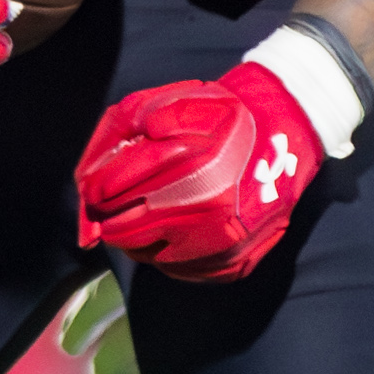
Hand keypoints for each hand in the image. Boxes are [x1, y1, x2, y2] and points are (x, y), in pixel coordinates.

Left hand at [76, 55, 329, 283]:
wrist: (285, 135)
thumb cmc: (221, 116)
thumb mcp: (169, 102)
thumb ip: (123, 130)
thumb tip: (87, 180)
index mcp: (190, 169)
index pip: (111, 192)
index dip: (95, 188)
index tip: (95, 187)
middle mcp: (208, 214)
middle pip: (122, 232)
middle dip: (111, 216)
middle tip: (114, 204)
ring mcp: (222, 245)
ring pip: (148, 257)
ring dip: (138, 237)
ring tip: (148, 212)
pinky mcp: (233, 264)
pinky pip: (179, 271)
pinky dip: (167, 253)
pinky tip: (173, 230)